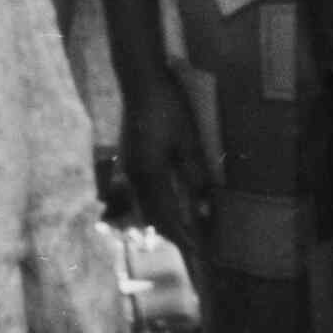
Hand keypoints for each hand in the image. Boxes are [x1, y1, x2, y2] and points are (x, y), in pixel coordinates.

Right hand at [119, 77, 213, 261]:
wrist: (140, 81)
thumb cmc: (167, 108)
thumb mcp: (188, 142)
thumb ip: (195, 176)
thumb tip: (204, 208)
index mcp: (149, 175)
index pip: (166, 216)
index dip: (182, 235)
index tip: (197, 250)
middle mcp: (134, 176)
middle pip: (151, 215)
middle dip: (170, 232)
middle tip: (190, 245)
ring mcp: (128, 167)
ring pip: (143, 204)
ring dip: (160, 219)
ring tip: (179, 228)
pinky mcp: (129, 158)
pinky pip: (140, 191)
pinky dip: (153, 204)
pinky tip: (163, 202)